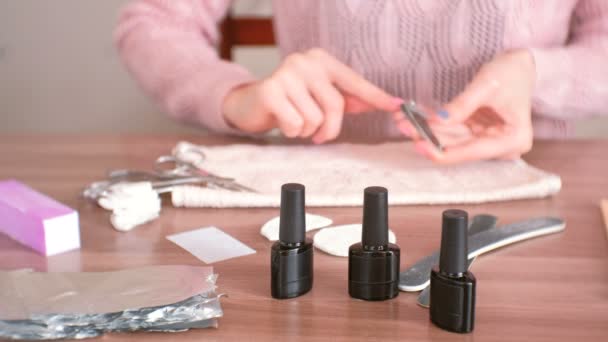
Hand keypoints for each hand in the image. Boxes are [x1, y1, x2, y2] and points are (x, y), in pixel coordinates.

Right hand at [222, 48, 402, 143]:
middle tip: (316, 133)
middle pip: (336, 105)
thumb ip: (347, 99)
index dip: (375, 96)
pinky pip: (295, 124)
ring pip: (315, 118)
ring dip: (306, 130)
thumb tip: (380, 103)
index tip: (396, 105)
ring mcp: (287, 74)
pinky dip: (290, 131)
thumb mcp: (318, 97)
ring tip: (293, 120)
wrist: (249, 104)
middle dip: (329, 127)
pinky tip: (281, 121)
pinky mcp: (270, 90)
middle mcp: (306, 62)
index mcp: (322, 60)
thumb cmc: (289, 101)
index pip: (354, 81)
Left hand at [395, 50, 535, 163]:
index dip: (446, 152)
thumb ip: (462, 105)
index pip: (474, 151)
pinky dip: (434, 124)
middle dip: (430, 138)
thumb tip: (437, 121)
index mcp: (513, 139)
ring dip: (427, 131)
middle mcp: (501, 145)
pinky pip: (452, 130)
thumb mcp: (487, 85)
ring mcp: (488, 139)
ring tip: (403, 121)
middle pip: (459, 146)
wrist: (521, 65)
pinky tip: (414, 117)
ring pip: (452, 139)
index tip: (422, 148)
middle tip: (404, 127)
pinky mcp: (477, 132)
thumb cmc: (511, 73)